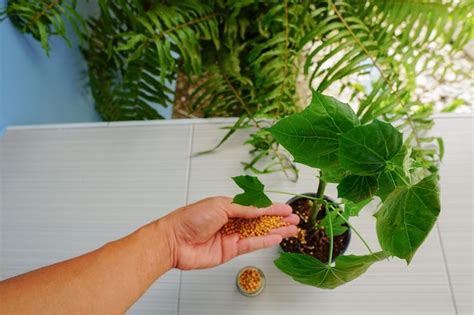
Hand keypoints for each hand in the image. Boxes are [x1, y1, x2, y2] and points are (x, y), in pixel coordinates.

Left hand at [160, 196, 298, 269]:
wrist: (174, 240)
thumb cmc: (190, 218)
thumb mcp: (221, 206)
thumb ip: (244, 208)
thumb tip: (261, 208)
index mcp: (228, 206)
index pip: (255, 206)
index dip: (272, 207)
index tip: (286, 208)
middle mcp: (231, 221)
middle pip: (260, 220)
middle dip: (278, 219)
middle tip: (294, 219)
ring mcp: (231, 236)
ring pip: (259, 233)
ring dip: (275, 231)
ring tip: (291, 229)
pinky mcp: (230, 251)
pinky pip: (251, 245)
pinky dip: (265, 242)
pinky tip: (276, 238)